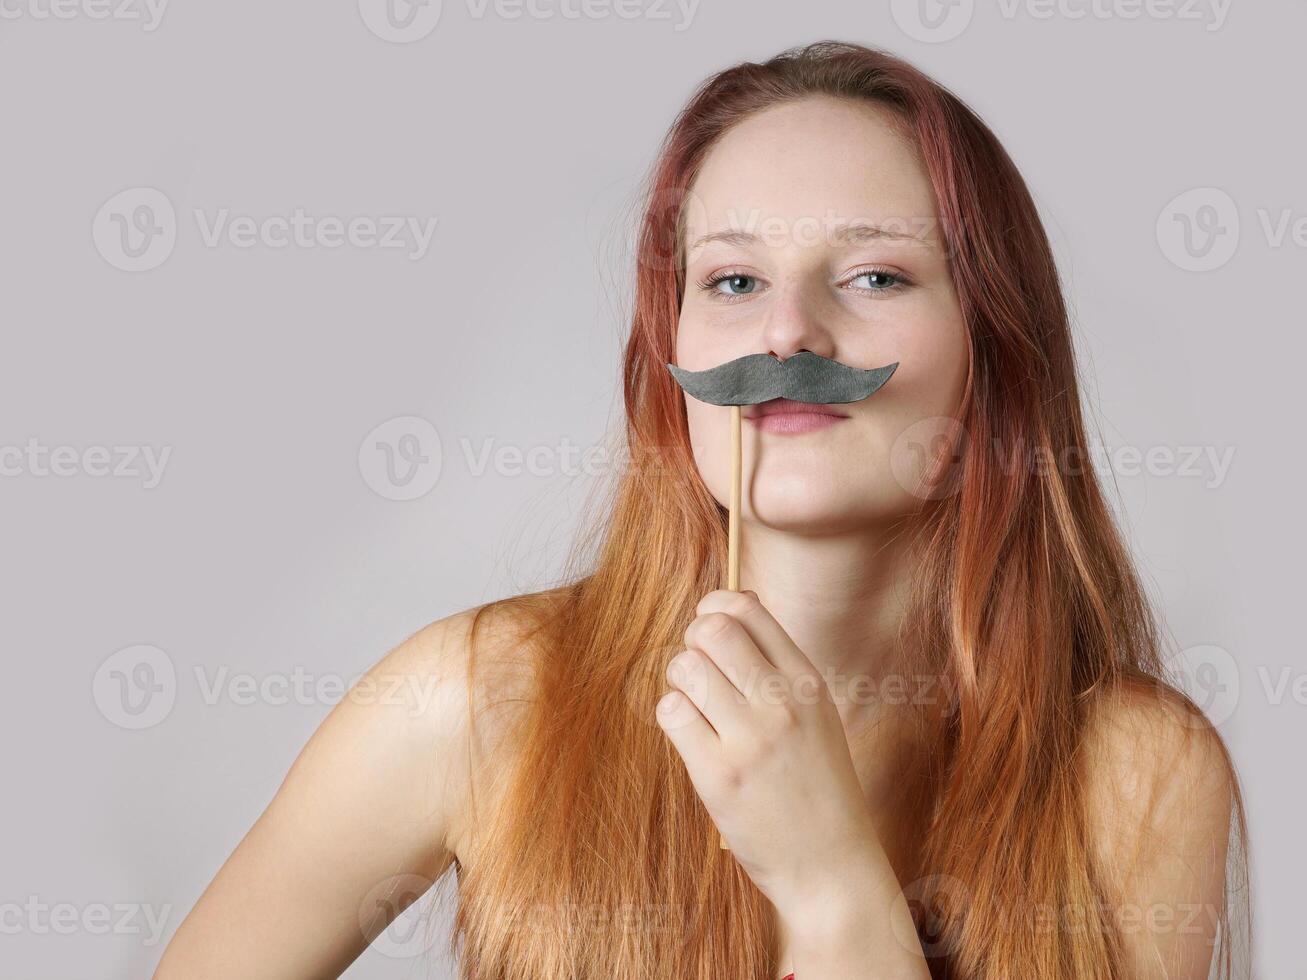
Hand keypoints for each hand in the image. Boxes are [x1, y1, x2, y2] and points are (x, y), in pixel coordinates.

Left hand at [656, 589, 882, 927]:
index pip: (747, 608)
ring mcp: (749, 739)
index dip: (715, 608)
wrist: (830, 866)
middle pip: (710, 629)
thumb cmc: (817, 786)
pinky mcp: (718, 775)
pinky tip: (691, 735)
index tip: (709, 631)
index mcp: (807, 681)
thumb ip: (779, 664)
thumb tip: (736, 602)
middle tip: (699, 671)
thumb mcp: (816, 714)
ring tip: (697, 707)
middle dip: (692, 642)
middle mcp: (781, 702)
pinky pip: (671, 713)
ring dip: (679, 681)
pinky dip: (672, 716)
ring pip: (684, 667)